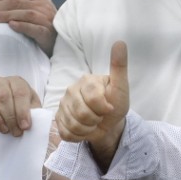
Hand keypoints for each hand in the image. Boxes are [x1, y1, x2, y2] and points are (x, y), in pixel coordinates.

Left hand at [0, 0, 57, 53]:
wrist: (60, 42)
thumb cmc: (40, 24)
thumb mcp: (29, 8)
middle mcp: (42, 4)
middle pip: (15, 1)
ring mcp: (46, 18)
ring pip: (24, 13)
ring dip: (6, 15)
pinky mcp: (48, 32)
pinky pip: (35, 28)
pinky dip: (22, 26)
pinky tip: (11, 26)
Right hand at [0, 75, 40, 135]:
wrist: (11, 107)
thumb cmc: (23, 108)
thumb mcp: (33, 108)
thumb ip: (34, 114)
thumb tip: (28, 123)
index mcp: (17, 82)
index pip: (20, 93)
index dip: (22, 111)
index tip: (25, 126)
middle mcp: (1, 82)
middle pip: (3, 97)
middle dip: (10, 117)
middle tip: (15, 132)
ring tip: (4, 130)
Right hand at [53, 41, 130, 166]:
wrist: (108, 123)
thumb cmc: (115, 103)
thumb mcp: (121, 86)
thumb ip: (119, 66)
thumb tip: (120, 42)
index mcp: (86, 81)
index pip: (93, 99)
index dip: (104, 108)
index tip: (109, 107)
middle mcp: (71, 90)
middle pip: (81, 113)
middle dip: (95, 120)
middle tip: (100, 117)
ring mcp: (62, 105)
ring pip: (73, 125)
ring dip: (88, 130)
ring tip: (93, 124)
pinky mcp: (58, 119)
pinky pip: (66, 133)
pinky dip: (78, 137)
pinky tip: (84, 130)